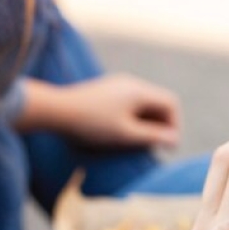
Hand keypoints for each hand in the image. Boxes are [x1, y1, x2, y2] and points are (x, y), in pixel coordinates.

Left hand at [17, 74, 180, 147]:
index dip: (174, 124)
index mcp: (139, 91)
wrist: (54, 110)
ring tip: (137, 141)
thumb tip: (174, 139)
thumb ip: (153, 137)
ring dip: (146, 122)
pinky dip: (133, 117)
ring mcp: (117, 85)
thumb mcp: (125, 134)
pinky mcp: (105, 90)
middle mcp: (131, 83)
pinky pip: (129, 102)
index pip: (171, 103)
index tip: (167, 144)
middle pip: (158, 102)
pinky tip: (120, 131)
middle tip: (153, 146)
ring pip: (143, 103)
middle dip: (160, 124)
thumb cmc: (90, 124)